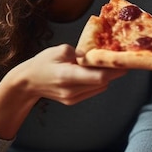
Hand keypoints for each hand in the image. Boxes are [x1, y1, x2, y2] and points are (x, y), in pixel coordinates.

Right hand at [0, 44, 126, 139]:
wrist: (27, 83)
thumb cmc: (42, 63)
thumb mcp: (59, 51)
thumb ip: (79, 53)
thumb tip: (94, 55)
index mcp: (67, 76)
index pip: (98, 77)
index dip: (114, 70)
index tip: (124, 61)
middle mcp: (72, 90)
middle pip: (102, 83)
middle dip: (114, 71)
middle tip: (124, 59)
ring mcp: (73, 98)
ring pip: (100, 87)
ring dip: (107, 76)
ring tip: (111, 63)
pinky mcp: (73, 101)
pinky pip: (93, 90)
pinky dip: (98, 81)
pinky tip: (97, 71)